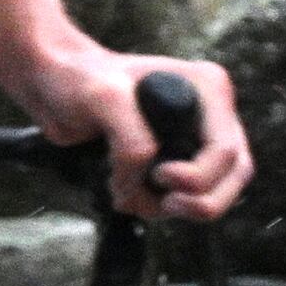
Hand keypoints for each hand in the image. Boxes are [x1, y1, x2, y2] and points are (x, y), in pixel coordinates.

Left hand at [35, 49, 250, 222]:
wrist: (51, 84)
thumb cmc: (76, 78)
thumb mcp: (104, 99)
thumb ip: (132, 141)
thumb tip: (148, 178)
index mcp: (207, 88)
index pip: (225, 150)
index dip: (199, 175)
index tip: (159, 176)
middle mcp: (208, 113)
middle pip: (234, 174)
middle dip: (201, 199)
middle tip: (164, 205)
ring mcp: (192, 136)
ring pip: (213, 189)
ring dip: (180, 207)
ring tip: (134, 201)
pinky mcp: (172, 155)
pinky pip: (185, 193)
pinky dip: (160, 205)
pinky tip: (128, 197)